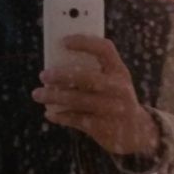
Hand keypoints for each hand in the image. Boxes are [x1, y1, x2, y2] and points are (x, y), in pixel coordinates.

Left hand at [31, 34, 160, 155]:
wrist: (136, 132)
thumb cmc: (116, 99)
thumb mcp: (114, 81)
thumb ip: (94, 71)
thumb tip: (57, 63)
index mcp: (120, 71)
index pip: (105, 49)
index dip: (84, 42)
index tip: (63, 41)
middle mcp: (118, 88)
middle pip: (87, 78)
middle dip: (62, 75)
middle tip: (43, 74)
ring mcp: (111, 109)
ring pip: (77, 100)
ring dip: (53, 97)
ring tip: (37, 94)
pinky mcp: (103, 127)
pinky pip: (76, 119)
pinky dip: (60, 116)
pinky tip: (50, 114)